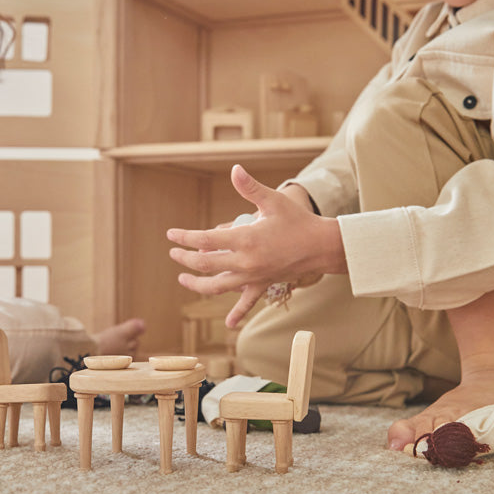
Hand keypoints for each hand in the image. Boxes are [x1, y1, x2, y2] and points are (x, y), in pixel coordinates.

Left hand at [167, 164, 345, 326]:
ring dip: (198, 285)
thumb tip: (235, 169)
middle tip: (173, 252)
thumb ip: (250, 188)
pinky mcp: (263, 284)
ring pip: (218, 287)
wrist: (322, 246)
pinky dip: (237, 313)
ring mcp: (254, 277)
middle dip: (185, 259)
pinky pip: (247, 302)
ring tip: (184, 280)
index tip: (171, 234)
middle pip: (205, 265)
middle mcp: (246, 262)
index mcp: (245, 239)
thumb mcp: (273, 200)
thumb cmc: (297, 220)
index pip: (205, 240)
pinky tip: (229, 324)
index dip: (185, 237)